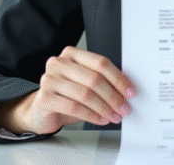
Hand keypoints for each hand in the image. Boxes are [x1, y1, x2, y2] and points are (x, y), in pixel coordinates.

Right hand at [0, 46, 136, 134]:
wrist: (42, 111)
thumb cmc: (67, 96)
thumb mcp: (86, 84)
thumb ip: (103, 81)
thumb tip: (127, 89)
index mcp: (72, 54)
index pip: (101, 63)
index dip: (119, 78)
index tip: (130, 92)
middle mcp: (59, 63)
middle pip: (94, 79)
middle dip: (113, 96)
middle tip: (124, 108)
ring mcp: (49, 79)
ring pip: (85, 94)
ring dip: (104, 108)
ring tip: (114, 116)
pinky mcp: (44, 98)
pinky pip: (74, 107)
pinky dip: (91, 116)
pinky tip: (100, 120)